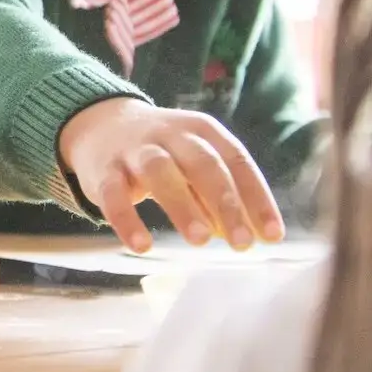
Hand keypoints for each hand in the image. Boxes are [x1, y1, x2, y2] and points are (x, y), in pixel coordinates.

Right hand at [57, 97, 285, 252]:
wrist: (98, 125)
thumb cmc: (162, 153)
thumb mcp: (192, 162)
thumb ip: (217, 195)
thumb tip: (248, 234)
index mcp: (200, 130)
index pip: (236, 159)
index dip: (257, 197)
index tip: (272, 236)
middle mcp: (169, 134)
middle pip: (202, 164)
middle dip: (225, 203)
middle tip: (242, 244)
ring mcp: (134, 150)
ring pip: (160, 172)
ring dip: (182, 206)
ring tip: (200, 241)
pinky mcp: (102, 170)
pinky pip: (113, 194)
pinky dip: (127, 220)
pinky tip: (142, 246)